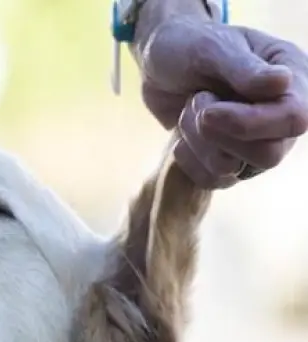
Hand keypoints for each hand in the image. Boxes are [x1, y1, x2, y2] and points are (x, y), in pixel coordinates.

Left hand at [138, 17, 307, 187]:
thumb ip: (245, 68)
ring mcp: (255, 144)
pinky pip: (211, 180)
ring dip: (198, 141)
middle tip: (197, 101)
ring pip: (232, 170)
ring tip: (190, 108)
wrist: (160, 64)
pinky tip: (182, 133)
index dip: (251, 123)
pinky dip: (188, 158)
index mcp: (293, 81)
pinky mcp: (227, 162)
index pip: (295, 119)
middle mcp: (279, 118)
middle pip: (268, 155)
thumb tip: (282, 84)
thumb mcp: (213, 48)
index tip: (209, 113)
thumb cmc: (190, 46)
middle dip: (219, 134)